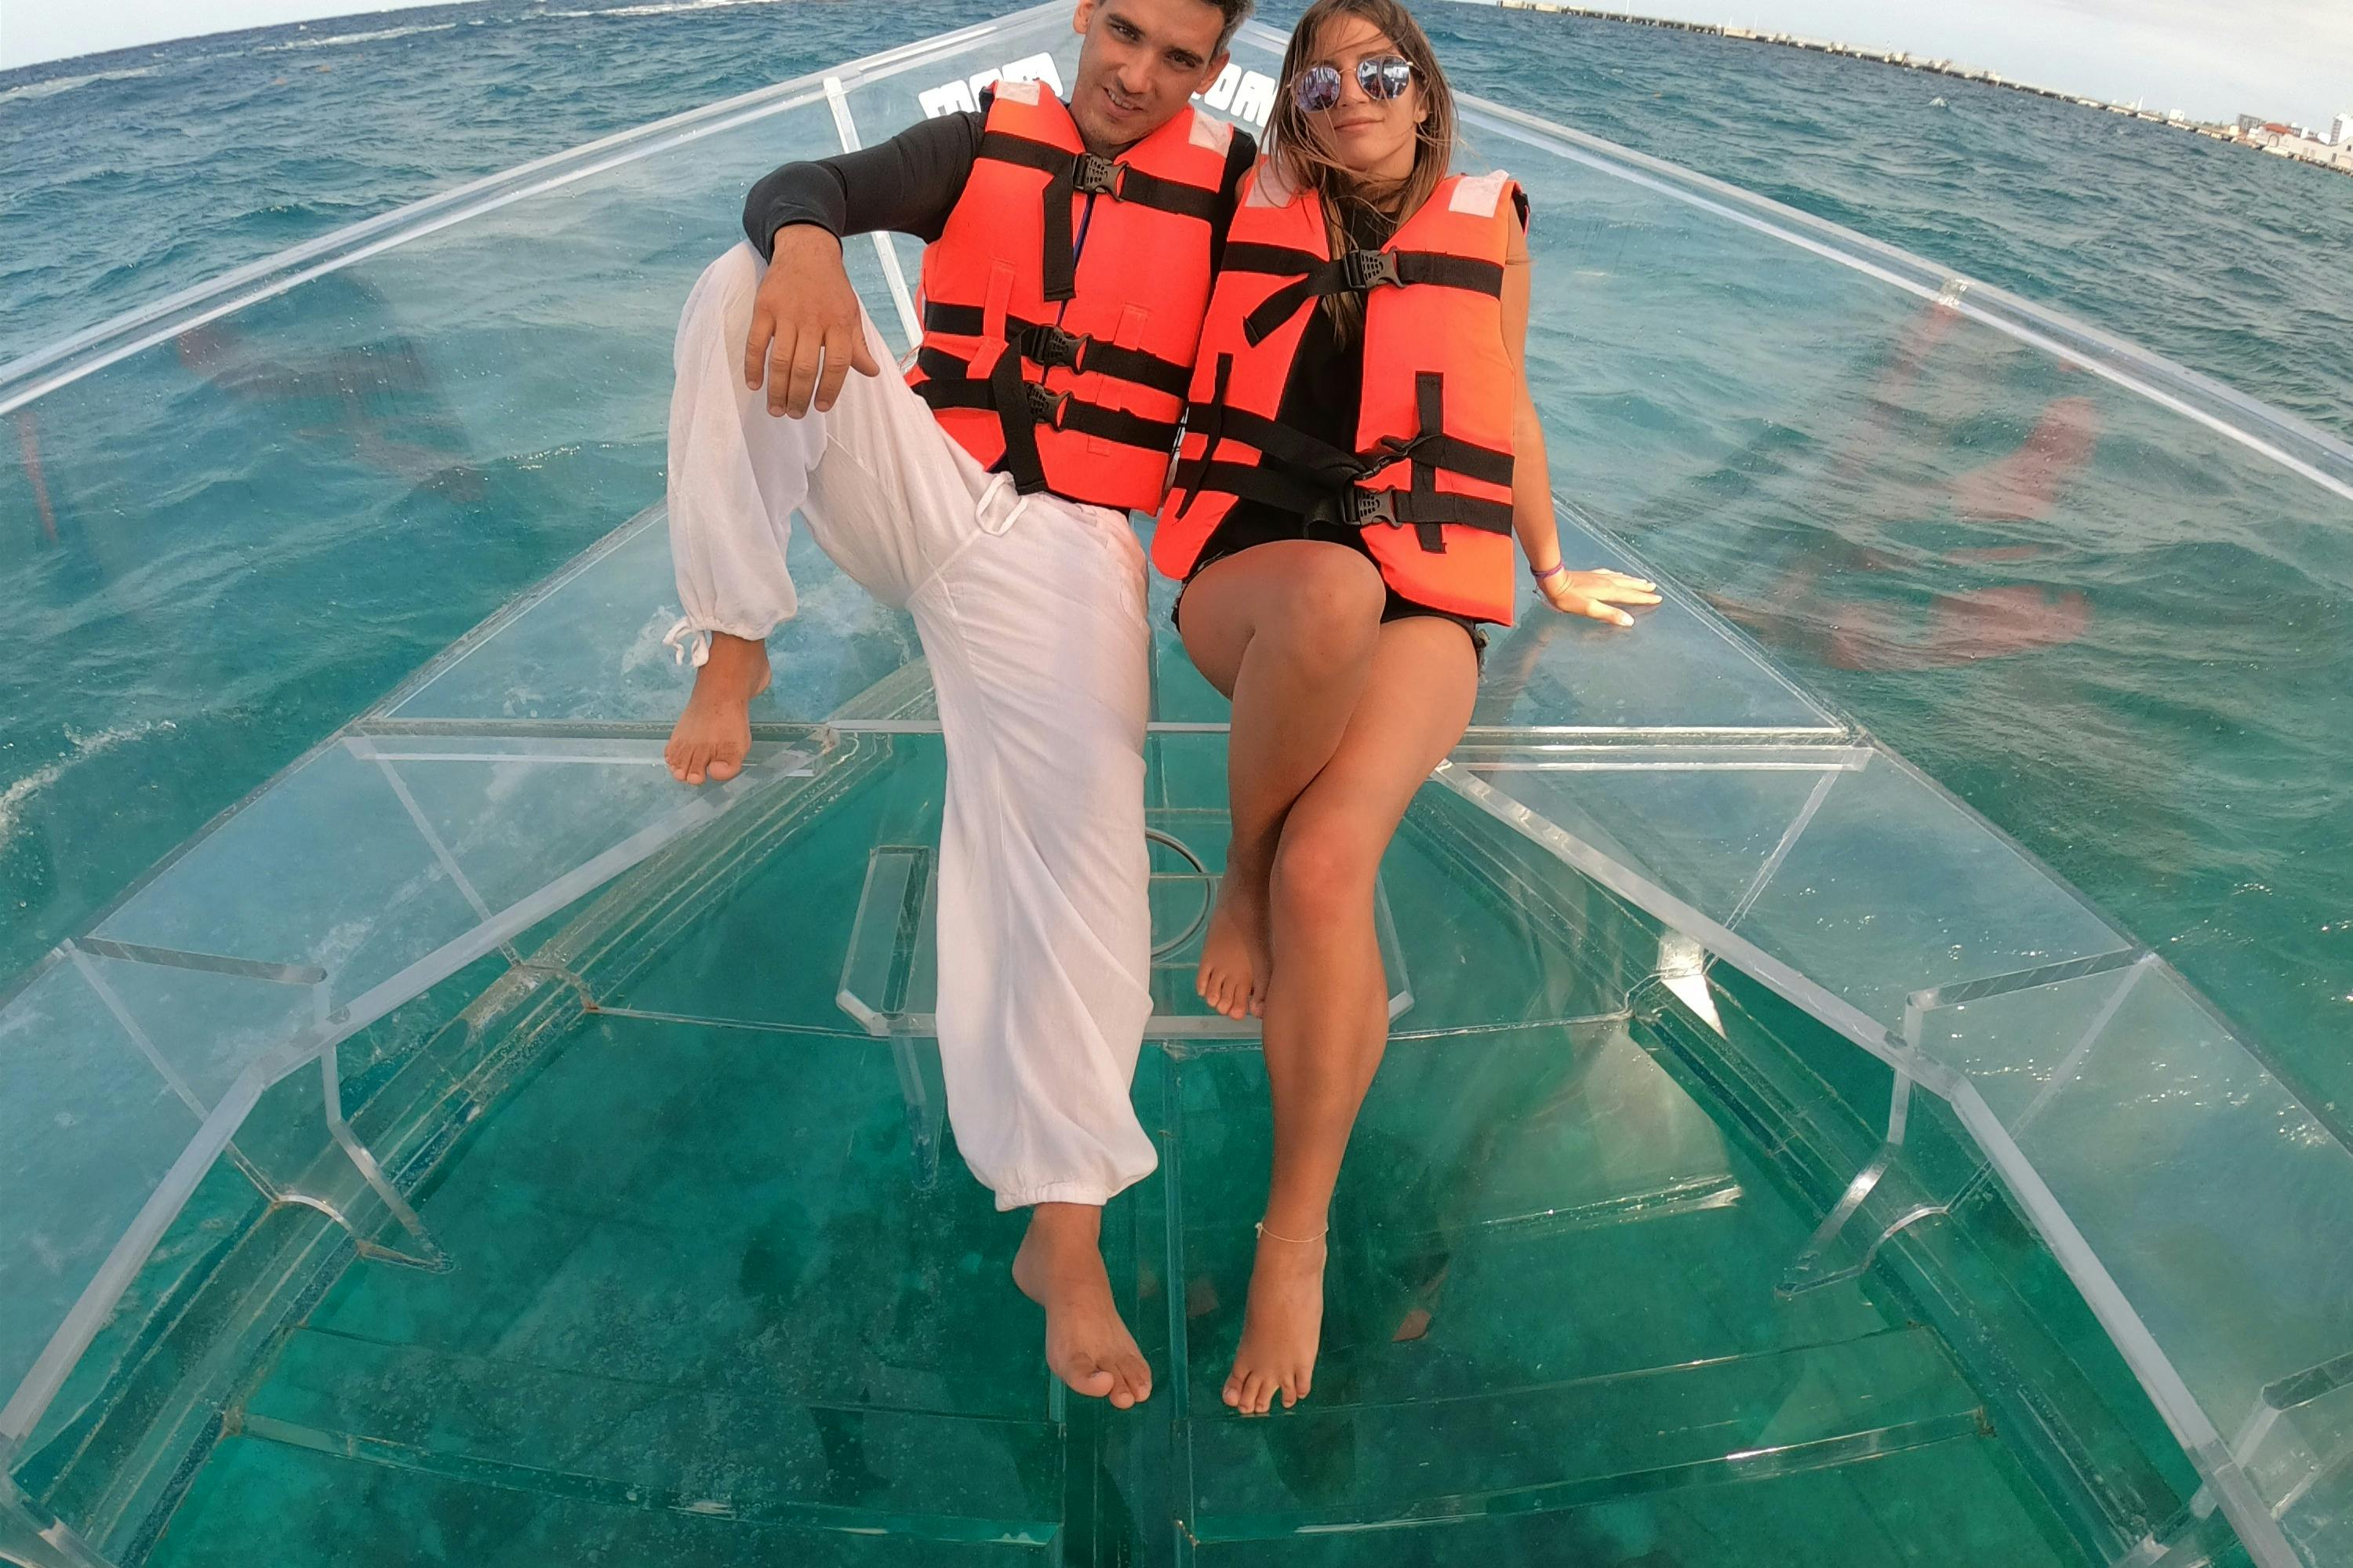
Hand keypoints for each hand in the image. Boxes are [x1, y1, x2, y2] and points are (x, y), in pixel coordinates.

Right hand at [745, 225, 881, 418]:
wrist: (806, 250)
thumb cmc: (831, 287)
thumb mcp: (851, 313)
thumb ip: (858, 345)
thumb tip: (872, 372)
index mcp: (838, 323)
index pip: (837, 364)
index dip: (830, 389)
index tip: (821, 407)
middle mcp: (813, 320)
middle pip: (805, 367)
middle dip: (799, 396)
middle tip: (794, 414)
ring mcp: (786, 314)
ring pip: (780, 360)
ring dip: (777, 389)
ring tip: (776, 408)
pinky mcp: (764, 308)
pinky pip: (756, 342)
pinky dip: (753, 366)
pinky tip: (754, 384)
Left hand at [1535, 566, 1660, 626]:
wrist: (1554, 581)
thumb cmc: (1569, 598)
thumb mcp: (1590, 610)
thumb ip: (1610, 614)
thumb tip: (1629, 621)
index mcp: (1608, 591)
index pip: (1630, 595)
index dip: (1644, 598)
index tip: (1657, 598)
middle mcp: (1607, 582)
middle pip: (1628, 585)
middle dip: (1642, 587)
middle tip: (1654, 588)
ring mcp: (1599, 577)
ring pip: (1621, 578)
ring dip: (1633, 580)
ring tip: (1643, 581)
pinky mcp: (1591, 574)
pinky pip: (1611, 574)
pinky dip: (1619, 575)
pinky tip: (1619, 574)